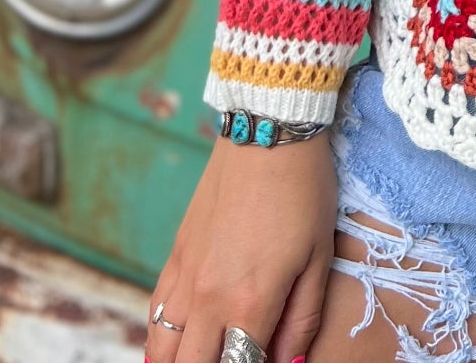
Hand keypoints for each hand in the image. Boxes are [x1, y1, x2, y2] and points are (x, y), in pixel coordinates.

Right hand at [148, 132, 337, 362]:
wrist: (267, 134)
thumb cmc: (304, 193)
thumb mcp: (319, 258)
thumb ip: (302, 320)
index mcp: (250, 304)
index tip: (268, 359)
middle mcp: (208, 300)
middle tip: (237, 356)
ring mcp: (185, 279)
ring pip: (162, 353)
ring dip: (182, 362)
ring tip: (207, 355)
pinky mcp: (175, 257)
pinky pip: (155, 316)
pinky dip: (162, 341)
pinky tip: (179, 343)